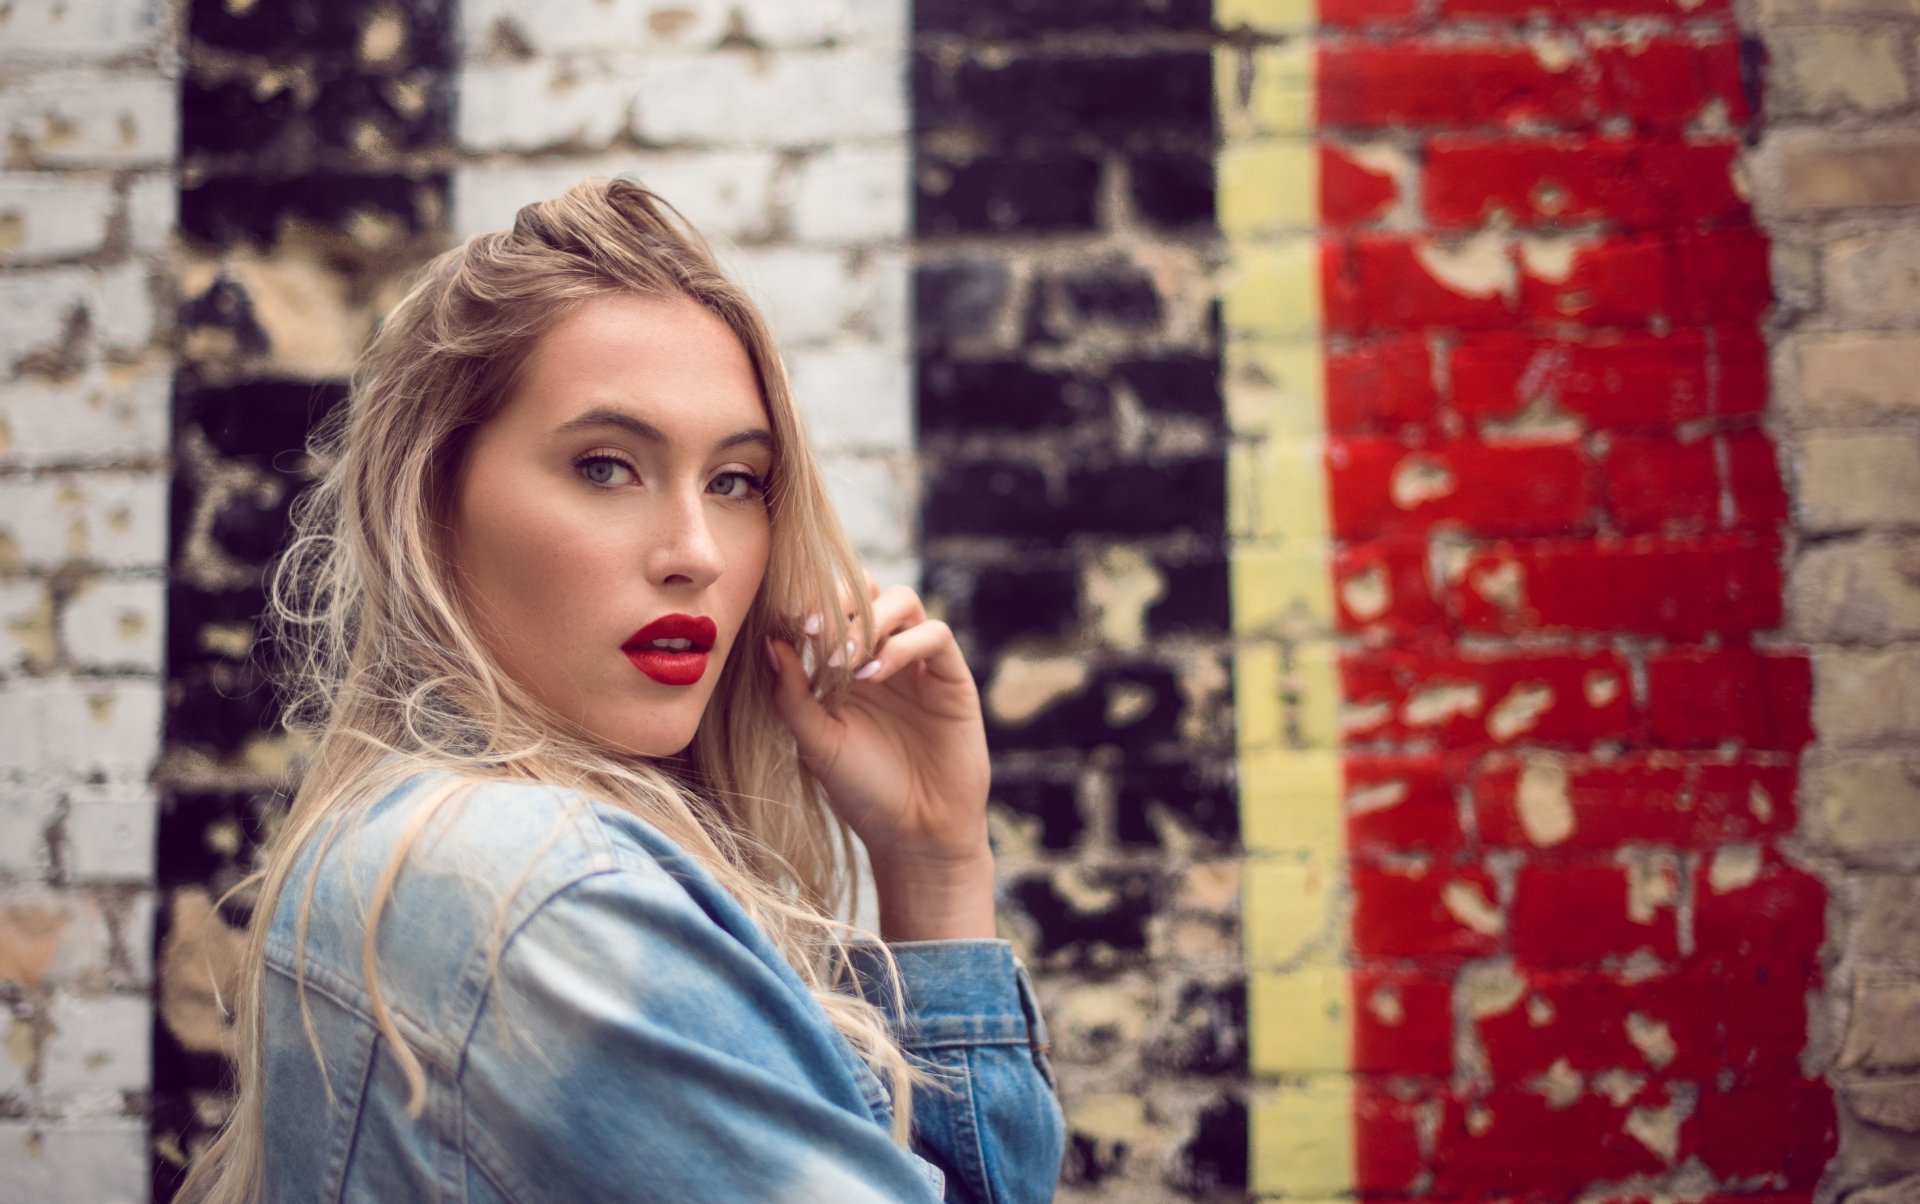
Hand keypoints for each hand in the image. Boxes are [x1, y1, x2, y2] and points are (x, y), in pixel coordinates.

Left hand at [765, 578, 994, 940]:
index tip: (784, 623)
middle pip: (868, 590)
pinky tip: (875, 676)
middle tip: (811, 630)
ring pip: (903, 602)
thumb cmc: (863, 791)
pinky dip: (902, 645)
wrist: (915, 834)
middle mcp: (883, 656)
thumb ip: (792, 693)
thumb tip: (770, 642)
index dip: (809, 603)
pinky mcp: (951, 677)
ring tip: (842, 662)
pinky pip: (934, 635)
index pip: (831, 608)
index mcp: (846, 666)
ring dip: (868, 620)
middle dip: (838, 601)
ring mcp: (919, 664)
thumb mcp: (815, 741)